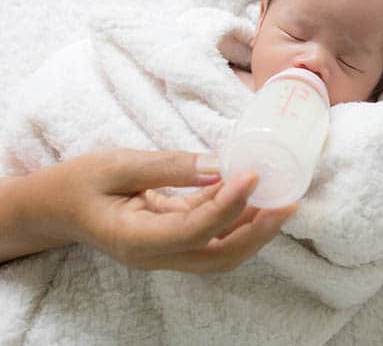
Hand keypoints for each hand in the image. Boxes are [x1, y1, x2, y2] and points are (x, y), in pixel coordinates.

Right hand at [17, 149, 294, 272]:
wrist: (55, 207)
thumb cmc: (78, 184)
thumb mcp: (116, 165)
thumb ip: (167, 167)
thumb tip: (219, 165)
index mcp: (135, 240)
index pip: (193, 231)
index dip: (227, 206)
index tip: (252, 176)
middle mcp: (156, 254)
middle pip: (219, 256)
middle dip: (258, 232)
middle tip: (288, 202)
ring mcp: (167, 251)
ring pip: (221, 250)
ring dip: (254, 227)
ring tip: (283, 197)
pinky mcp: (175, 238)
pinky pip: (212, 234)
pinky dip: (236, 215)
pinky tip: (255, 192)